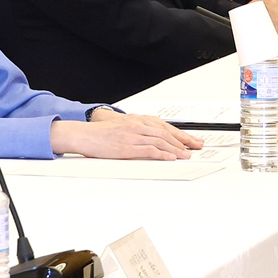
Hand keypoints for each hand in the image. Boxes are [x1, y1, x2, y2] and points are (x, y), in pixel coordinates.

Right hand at [50, 110, 201, 159]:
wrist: (82, 135)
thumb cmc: (98, 134)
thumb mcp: (119, 128)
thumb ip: (134, 132)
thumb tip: (148, 140)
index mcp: (135, 120)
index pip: (162, 126)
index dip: (178, 133)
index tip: (189, 139)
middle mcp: (136, 125)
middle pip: (165, 133)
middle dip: (182, 140)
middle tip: (195, 147)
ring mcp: (132, 136)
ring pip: (160, 141)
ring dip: (176, 149)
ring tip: (186, 155)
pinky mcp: (127, 147)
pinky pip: (149, 150)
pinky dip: (162, 154)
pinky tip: (170, 157)